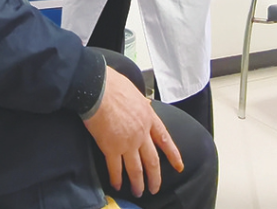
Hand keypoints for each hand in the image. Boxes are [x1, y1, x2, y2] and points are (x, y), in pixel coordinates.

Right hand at [84, 68, 183, 196]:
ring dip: (138, 183)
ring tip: (138, 192)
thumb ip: (141, 103)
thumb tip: (144, 104)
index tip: (179, 166)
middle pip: (152, 161)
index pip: (165, 139)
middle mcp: (141, 133)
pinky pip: (116, 168)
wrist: (98, 87)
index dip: (173, 154)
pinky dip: (117, 179)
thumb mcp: (135, 92)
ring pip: (136, 169)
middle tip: (155, 188)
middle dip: (155, 177)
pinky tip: (117, 185)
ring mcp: (127, 142)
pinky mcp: (111, 148)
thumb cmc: (112, 85)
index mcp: (148, 117)